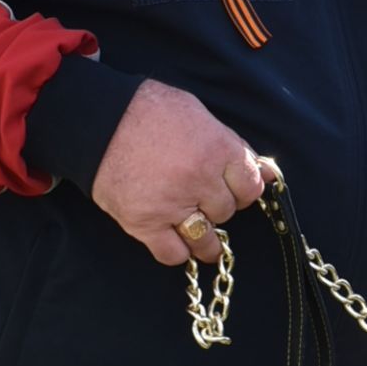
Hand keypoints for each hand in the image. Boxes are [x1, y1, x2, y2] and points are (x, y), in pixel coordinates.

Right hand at [92, 78, 272, 265]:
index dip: (242, 189)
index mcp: (217, 149)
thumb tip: (268, 173)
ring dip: (204, 237)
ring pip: (205, 238)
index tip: (232, 188)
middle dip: (217, 205)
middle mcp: (199, 179)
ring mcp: (172, 204)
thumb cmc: (149, 112)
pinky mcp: (143, 223)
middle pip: (227, 211)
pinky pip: (172, 253)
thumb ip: (234, 147)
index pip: (251, 188)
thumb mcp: (199, 116)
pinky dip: (177, 250)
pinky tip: (174, 238)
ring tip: (196, 230)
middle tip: (200, 196)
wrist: (98, 120)